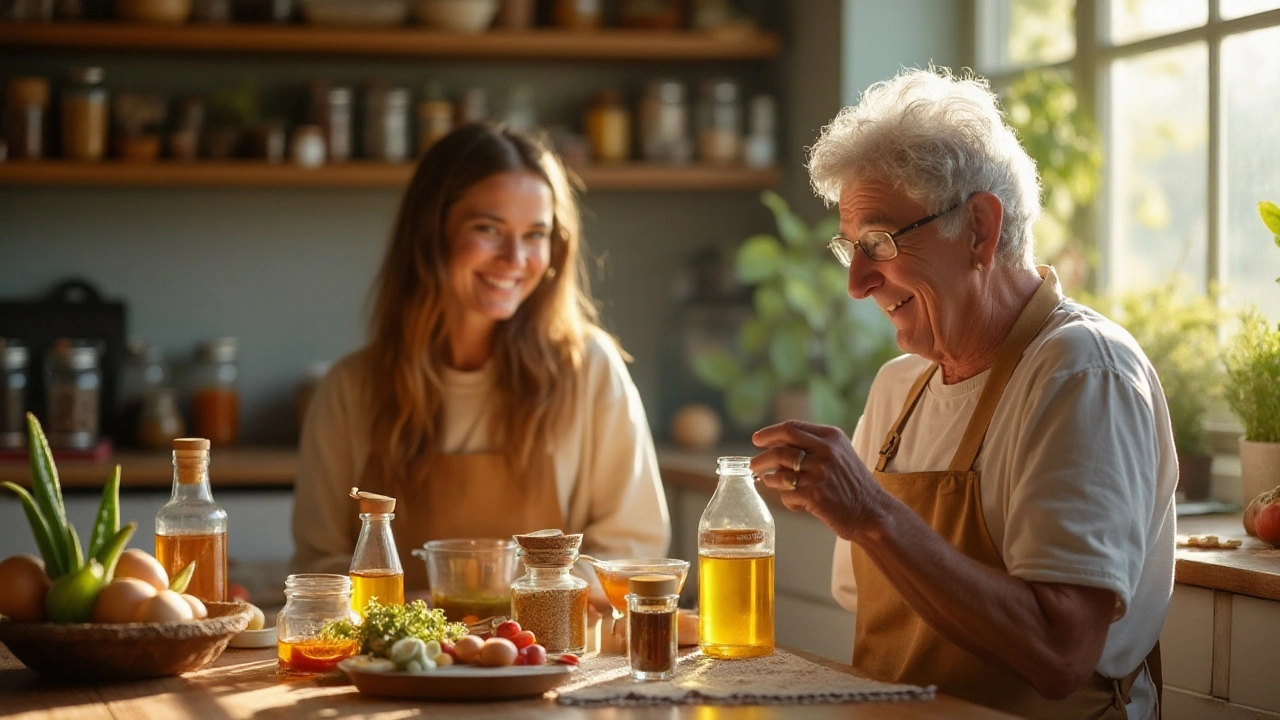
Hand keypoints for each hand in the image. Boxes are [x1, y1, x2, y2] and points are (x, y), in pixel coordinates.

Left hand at [750, 419, 886, 540]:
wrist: (873, 512)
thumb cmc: (854, 485)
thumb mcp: (841, 454)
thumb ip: (815, 446)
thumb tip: (777, 445)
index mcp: (831, 437)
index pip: (791, 428)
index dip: (769, 433)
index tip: (757, 439)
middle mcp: (826, 452)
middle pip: (780, 448)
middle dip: (762, 457)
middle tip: (753, 464)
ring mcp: (820, 474)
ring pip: (780, 473)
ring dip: (770, 479)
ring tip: (769, 482)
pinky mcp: (815, 495)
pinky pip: (787, 494)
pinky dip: (787, 499)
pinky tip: (795, 503)